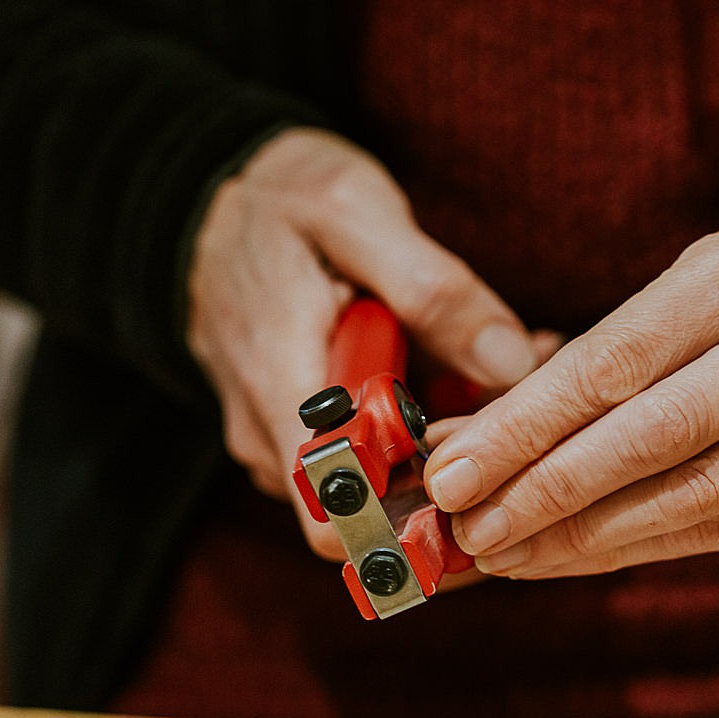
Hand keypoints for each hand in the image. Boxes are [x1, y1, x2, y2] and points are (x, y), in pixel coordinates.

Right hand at [186, 128, 538, 559]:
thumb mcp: (356, 213)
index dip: (422, 517)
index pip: (341, 518)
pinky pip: (367, 456)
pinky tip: (453, 366)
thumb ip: (431, 288)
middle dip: (457, 466)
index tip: (489, 464)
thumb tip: (510, 365)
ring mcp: (282, 442)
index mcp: (281, 386)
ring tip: (489, 367)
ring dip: (444, 440)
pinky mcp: (300, 434)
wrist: (204, 198)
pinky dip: (419, 423)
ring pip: (378, 484)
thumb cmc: (278, 200)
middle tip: (514, 393)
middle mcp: (270, 436)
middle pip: (376, 508)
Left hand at [423, 221, 718, 576]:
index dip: (524, 422)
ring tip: (504, 553)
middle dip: (543, 486)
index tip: (450, 469)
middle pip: (653, 427)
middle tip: (466, 526)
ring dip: (580, 533)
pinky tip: (568, 559)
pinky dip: (632, 550)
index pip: (617, 355)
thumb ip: (576, 375)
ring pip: (690, 489)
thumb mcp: (676, 315)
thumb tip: (456, 445)